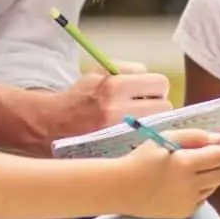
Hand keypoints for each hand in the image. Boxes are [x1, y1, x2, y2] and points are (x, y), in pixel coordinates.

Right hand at [49, 62, 172, 139]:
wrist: (54, 123)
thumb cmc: (81, 96)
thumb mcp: (99, 72)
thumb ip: (127, 70)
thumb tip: (151, 78)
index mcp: (114, 86)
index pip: (159, 83)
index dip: (154, 85)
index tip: (146, 90)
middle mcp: (118, 109)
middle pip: (165, 105)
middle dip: (156, 103)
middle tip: (143, 105)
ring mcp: (119, 132)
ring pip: (159, 125)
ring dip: (152, 121)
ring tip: (136, 120)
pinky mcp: (119, 149)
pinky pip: (146, 140)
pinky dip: (143, 137)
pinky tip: (130, 134)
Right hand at [121, 128, 219, 218]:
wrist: (123, 188)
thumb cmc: (142, 158)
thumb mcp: (165, 138)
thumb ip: (194, 136)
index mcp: (185, 162)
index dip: (216, 149)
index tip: (205, 148)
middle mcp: (191, 185)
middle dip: (218, 164)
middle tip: (201, 160)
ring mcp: (189, 201)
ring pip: (214, 186)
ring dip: (207, 178)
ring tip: (185, 173)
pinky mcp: (185, 213)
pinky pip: (202, 199)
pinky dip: (196, 191)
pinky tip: (178, 186)